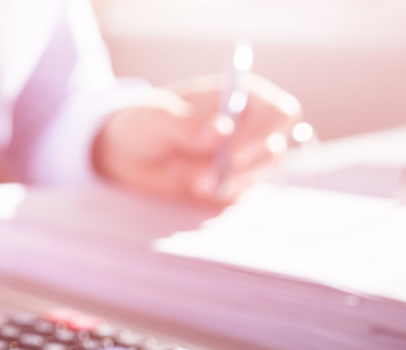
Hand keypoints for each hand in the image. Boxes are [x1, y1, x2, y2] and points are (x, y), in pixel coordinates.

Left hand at [92, 74, 302, 202]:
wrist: (126, 155)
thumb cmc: (144, 123)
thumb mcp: (155, 118)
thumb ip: (186, 124)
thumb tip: (222, 129)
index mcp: (242, 97)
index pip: (279, 112)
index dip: (265, 133)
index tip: (234, 153)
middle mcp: (250, 127)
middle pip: (275, 149)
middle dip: (242, 167)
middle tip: (205, 176)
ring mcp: (244, 158)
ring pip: (257, 176)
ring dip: (223, 182)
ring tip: (185, 177)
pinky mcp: (231, 185)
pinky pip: (238, 195)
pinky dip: (215, 195)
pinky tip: (189, 186)